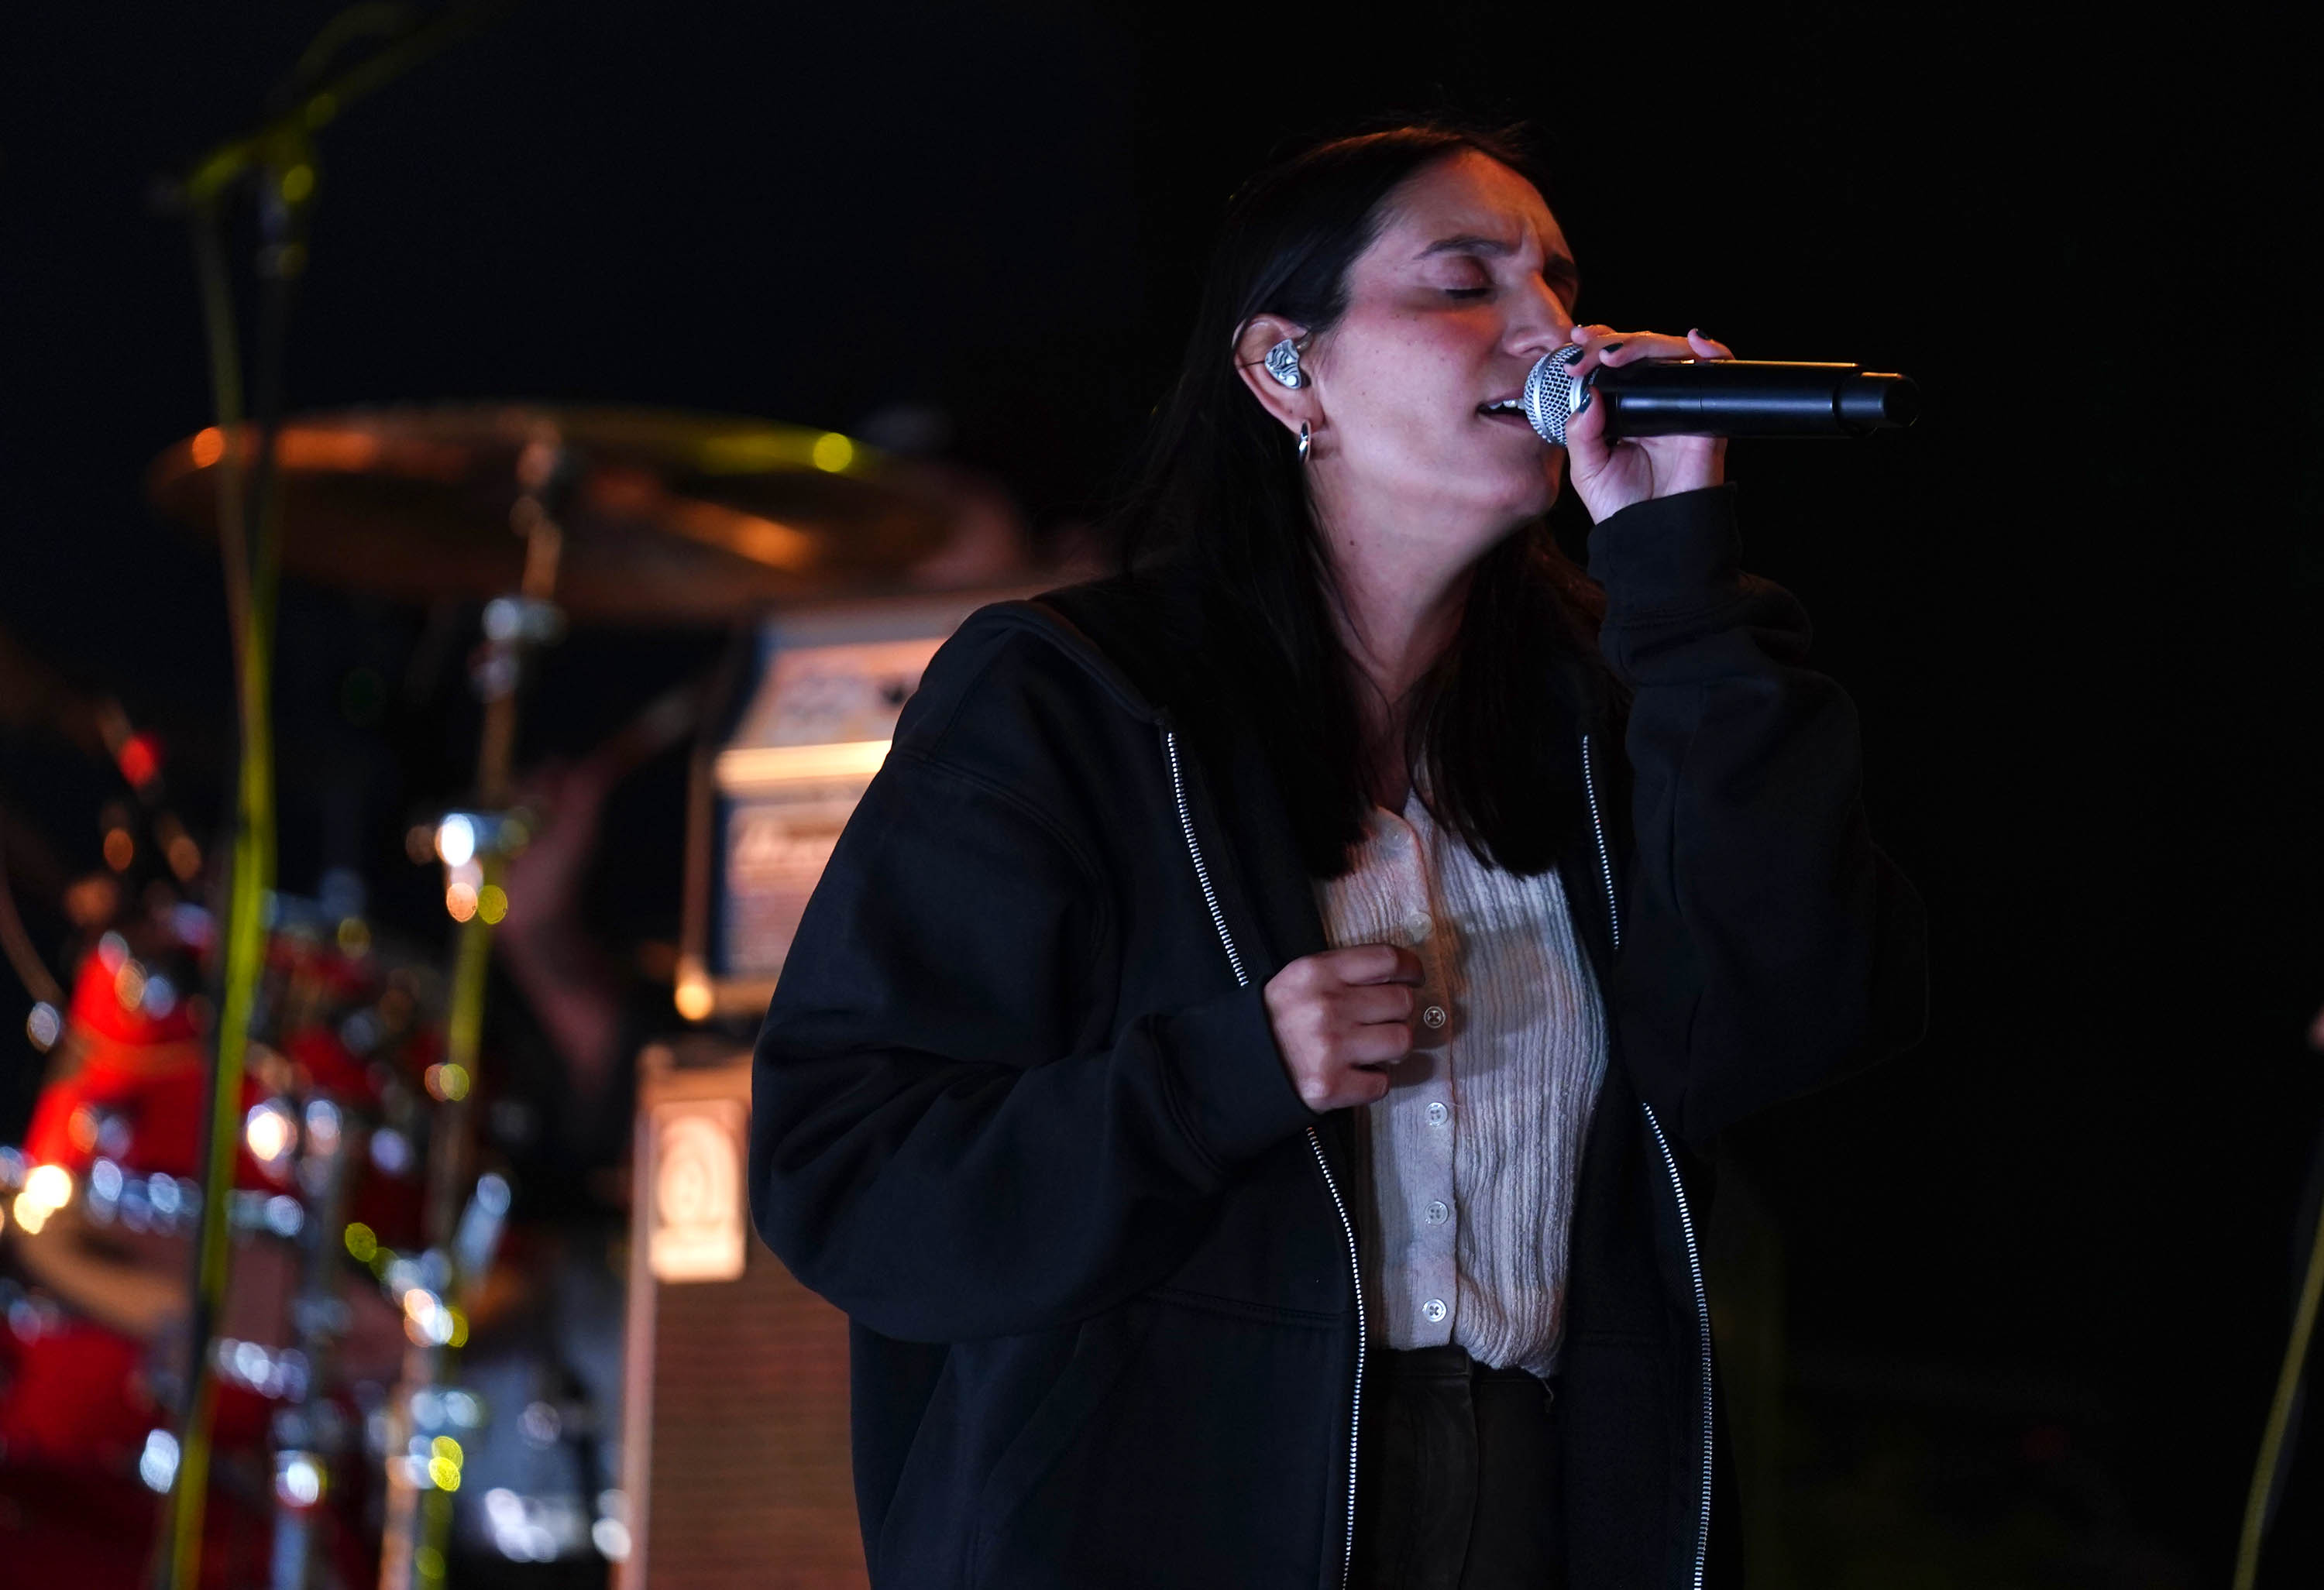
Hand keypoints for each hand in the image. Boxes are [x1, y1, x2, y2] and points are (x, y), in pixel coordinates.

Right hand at [1262, 944, 1421, 1110]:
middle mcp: (1326, 1006)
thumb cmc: (1276, 1021)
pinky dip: (1372, 1082)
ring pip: (1401, 1041)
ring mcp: (1330, 1047)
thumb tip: (1401, 978)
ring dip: (1391, 1048)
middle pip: (1401, 1001)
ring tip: (1369, 1049)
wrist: (1237, 1066)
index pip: (1387, 960)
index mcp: (1317, 972)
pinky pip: (1382, 1083)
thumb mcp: (1300, 980)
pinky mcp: (1331, 1085)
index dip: (1410, 969)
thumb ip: (1344, 973)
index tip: (1413, 978)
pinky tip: (1353, 1074)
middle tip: (1381, 1021)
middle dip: (1398, 1013)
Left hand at [1561, 325, 1732, 521]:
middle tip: (1588, 352)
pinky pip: (1718, 372)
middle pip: (1642, 350)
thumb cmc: (1620, 505)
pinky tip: (1695, 342)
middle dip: (1613, 341)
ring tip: (1614, 355)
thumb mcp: (1586, 468)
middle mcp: (1652, 401)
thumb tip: (1589, 393)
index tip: (1577, 339)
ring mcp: (1680, 404)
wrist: (1652, 536)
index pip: (1616, 362)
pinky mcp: (1706, 416)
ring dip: (1645, 343)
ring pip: (1673, 353)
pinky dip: (1712, 352)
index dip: (1600, 343)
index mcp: (1623, 408)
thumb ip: (1581, 431)